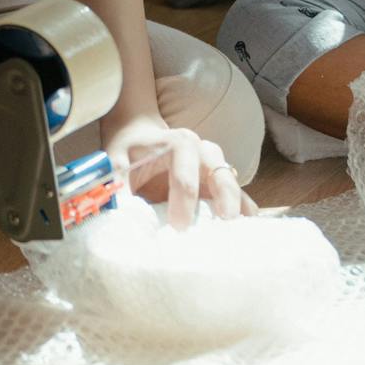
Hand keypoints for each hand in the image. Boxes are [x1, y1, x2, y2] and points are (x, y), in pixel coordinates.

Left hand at [103, 111, 257, 228]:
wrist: (139, 133)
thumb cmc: (128, 149)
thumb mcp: (116, 163)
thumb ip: (118, 188)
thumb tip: (121, 221)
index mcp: (179, 143)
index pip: (184, 175)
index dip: (183, 201)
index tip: (179, 227)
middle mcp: (202, 150)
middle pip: (219, 173)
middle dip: (224, 198)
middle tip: (225, 223)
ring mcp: (215, 164)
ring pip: (232, 182)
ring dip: (237, 205)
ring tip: (241, 231)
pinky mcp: (219, 179)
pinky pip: (238, 193)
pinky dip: (244, 209)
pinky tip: (248, 228)